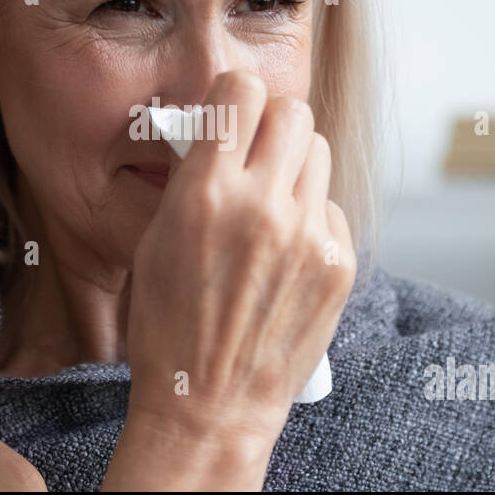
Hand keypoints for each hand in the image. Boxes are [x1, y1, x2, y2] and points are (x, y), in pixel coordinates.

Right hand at [116, 70, 356, 477]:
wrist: (209, 404)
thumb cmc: (170, 328)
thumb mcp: (156, 241)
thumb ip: (191, 178)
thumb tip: (219, 131)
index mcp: (204, 193)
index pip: (242, 90)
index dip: (235, 97)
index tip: (231, 113)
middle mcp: (261, 207)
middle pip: (292, 112)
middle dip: (270, 126)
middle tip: (255, 154)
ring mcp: (306, 236)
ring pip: (317, 153)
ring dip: (293, 166)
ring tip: (270, 203)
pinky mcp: (337, 265)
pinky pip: (330, 207)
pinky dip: (309, 217)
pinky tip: (286, 252)